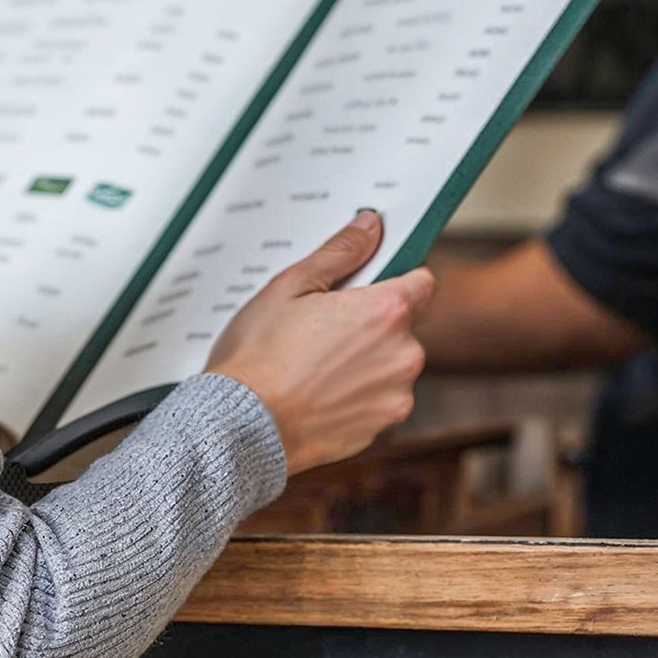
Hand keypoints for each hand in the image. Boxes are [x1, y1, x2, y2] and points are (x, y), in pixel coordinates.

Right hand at [205, 211, 434, 476]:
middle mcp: (405, 354)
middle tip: (321, 337)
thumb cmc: (256, 358)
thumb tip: (370, 225)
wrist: (236, 428)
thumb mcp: (289, 288)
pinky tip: (315, 400)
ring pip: (388, 371)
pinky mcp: (377, 431)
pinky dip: (352, 403)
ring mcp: (394, 397)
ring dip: (364, 369)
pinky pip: (373, 406)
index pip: (421, 282)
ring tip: (314, 374)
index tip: (362, 294)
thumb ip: (339, 253)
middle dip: (371, 330)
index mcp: (388, 310)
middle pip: (403, 330)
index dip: (391, 284)